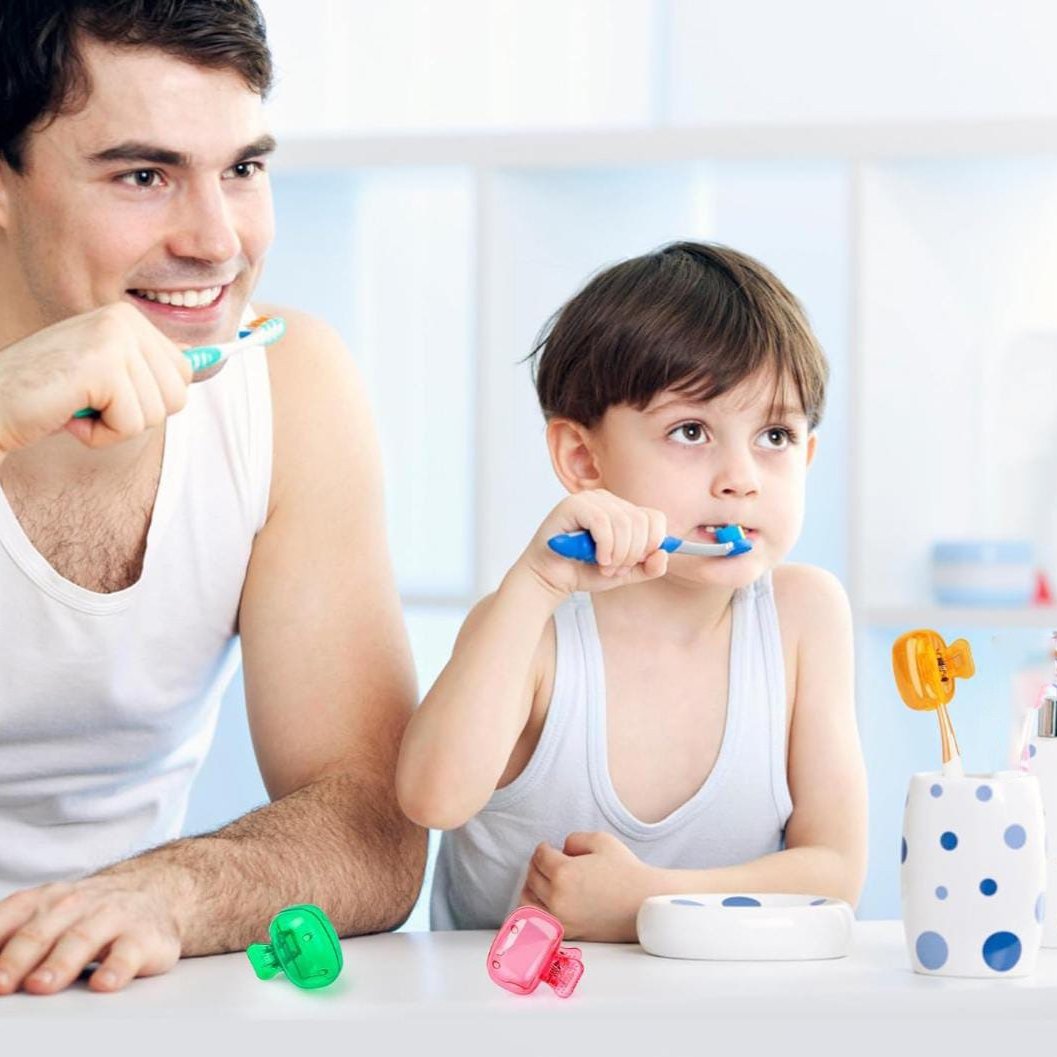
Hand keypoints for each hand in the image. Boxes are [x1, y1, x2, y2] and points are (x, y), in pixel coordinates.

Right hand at [0, 302, 192, 459]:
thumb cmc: (47, 397)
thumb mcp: (107, 376)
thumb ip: (148, 366)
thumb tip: (204, 357)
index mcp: (128, 317)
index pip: (185, 373)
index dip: (148, 399)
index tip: (106, 392)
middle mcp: (124, 319)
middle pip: (178, 395)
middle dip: (136, 415)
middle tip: (90, 403)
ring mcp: (114, 339)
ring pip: (157, 413)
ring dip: (114, 427)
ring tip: (76, 407)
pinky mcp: (102, 366)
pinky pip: (131, 424)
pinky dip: (100, 435)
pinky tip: (68, 415)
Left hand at [0, 870, 183, 994]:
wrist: (157, 891)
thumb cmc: (88, 913)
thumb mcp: (46, 915)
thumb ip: (9, 938)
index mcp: (44, 901)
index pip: (8, 920)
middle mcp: (75, 906)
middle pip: (41, 932)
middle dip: (17, 959)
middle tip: (0, 984)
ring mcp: (111, 918)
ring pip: (82, 939)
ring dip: (60, 964)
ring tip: (42, 984)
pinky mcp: (144, 937)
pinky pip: (129, 953)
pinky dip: (116, 969)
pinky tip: (103, 984)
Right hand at [518, 490, 669, 597]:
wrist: (551, 578)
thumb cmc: (582, 571)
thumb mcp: (624, 573)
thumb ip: (647, 567)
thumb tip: (664, 555)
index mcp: (623, 511)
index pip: (655, 518)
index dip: (653, 543)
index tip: (638, 562)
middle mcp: (608, 500)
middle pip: (641, 521)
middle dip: (633, 553)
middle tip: (616, 569)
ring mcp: (590, 499)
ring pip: (623, 523)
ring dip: (618, 553)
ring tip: (605, 567)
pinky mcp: (573, 505)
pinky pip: (602, 523)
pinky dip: (605, 546)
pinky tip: (598, 559)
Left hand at [518, 831, 656, 941]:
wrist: (644, 904)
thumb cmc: (626, 870)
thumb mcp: (601, 840)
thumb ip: (574, 839)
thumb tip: (561, 849)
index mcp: (563, 873)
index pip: (539, 856)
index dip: (543, 848)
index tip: (549, 847)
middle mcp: (557, 898)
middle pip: (532, 877)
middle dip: (537, 865)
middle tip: (545, 861)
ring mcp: (561, 919)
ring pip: (528, 901)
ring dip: (530, 887)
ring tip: (540, 881)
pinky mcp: (567, 933)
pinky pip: (539, 921)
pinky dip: (535, 909)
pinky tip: (543, 901)